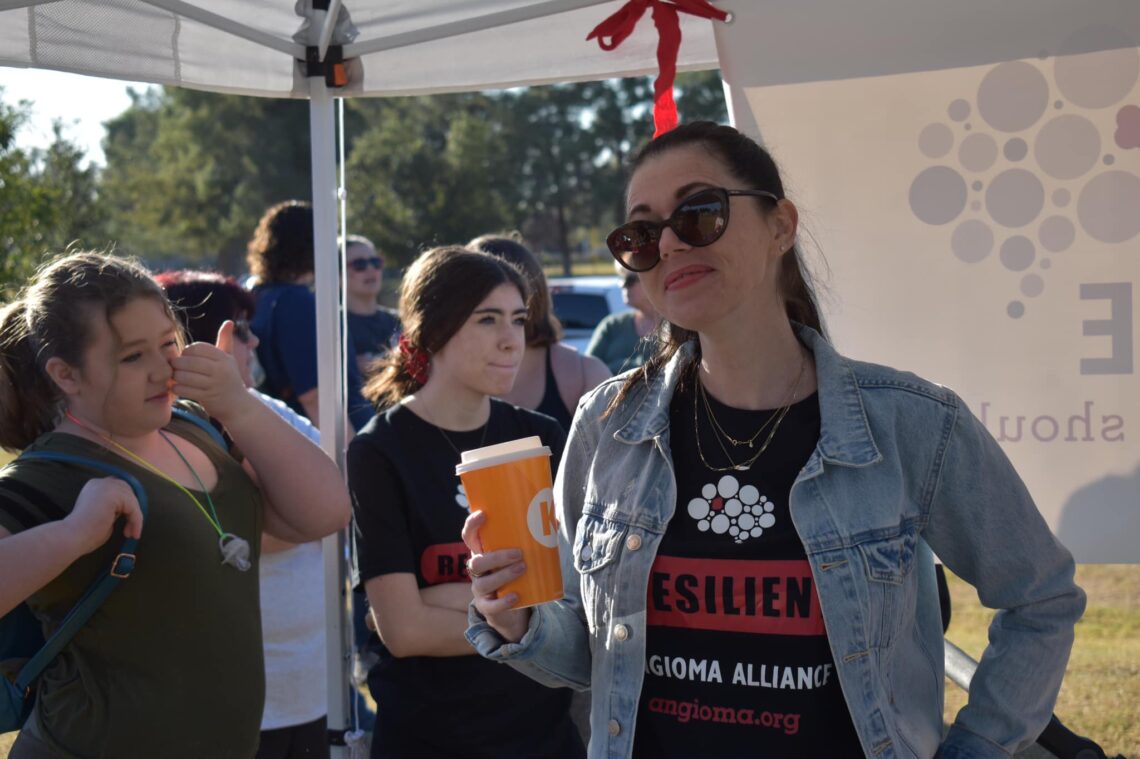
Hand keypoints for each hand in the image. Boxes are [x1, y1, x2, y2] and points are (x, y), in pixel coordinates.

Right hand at [63, 477, 142, 554]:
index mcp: (94, 487)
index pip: (118, 488)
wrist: (71, 537)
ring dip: (135, 518)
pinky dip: (136, 521)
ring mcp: (106, 486)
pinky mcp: (112, 494)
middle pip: (127, 490)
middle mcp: (99, 483)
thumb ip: (114, 510)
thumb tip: (130, 510)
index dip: (126, 504)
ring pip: (132, 500)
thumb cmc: (84, 533)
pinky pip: (133, 507)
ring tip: (131, 534)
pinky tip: (132, 533)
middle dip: (132, 508)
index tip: (128, 523)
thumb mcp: (103, 516)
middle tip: (131, 529)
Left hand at [170, 320, 250, 421]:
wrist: (238, 405)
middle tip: (174, 367)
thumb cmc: (230, 378)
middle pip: (189, 361)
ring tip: (174, 377)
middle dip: (177, 364)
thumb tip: (229, 321)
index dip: (187, 351)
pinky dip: (177, 388)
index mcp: (224, 358)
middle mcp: (221, 369)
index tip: (185, 357)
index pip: (198, 348)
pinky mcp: (207, 397)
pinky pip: (185, 390)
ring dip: (175, 377)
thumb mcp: (229, 358)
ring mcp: (214, 384)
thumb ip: (226, 340)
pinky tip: (176, 387)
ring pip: (184, 376)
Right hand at [461, 510, 531, 642]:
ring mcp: (480, 589)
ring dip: (503, 576)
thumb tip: (556, 520)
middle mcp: (477, 570)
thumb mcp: (520, 556)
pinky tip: (515, 596)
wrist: (511, 608)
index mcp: (483, 552)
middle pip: (477, 561)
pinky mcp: (486, 607)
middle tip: (519, 554)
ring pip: (483, 583)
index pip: (469, 536)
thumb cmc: (515, 572)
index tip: (483, 514)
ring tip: (523, 569)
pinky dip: (503, 602)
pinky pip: (490, 606)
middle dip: (497, 557)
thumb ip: (535, 538)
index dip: (472, 525)